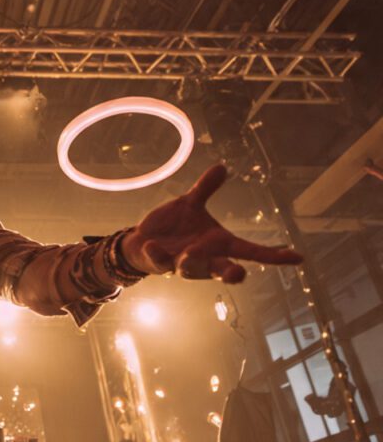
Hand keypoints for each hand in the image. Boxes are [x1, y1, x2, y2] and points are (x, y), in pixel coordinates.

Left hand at [120, 163, 301, 283]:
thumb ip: (206, 189)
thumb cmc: (174, 227)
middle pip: (222, 270)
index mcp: (219, 244)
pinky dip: (158, 255)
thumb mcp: (191, 204)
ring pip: (191, 270)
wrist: (142, 240)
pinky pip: (160, 262)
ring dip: (193, 262)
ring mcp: (181, 263)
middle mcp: (204, 258)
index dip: (274, 256)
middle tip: (239, 273)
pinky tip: (152, 244)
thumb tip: (222, 167)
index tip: (298, 257)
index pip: (251, 251)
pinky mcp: (160, 262)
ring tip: (192, 252)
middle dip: (230, 273)